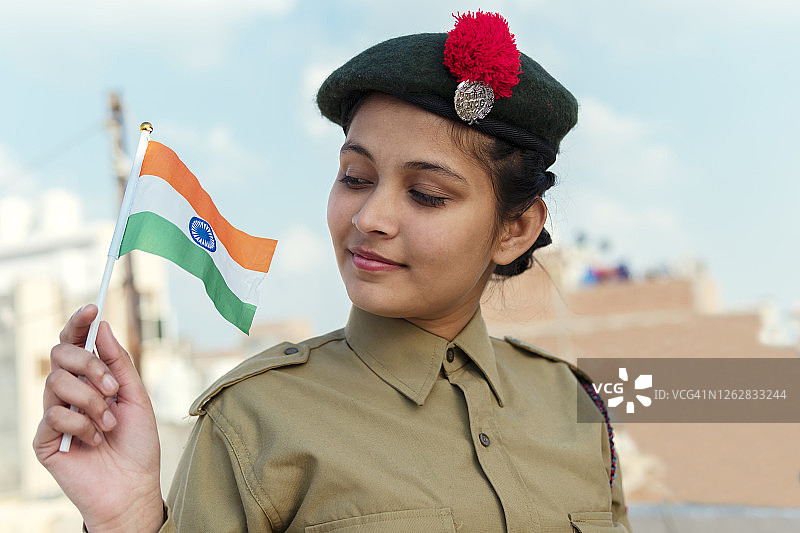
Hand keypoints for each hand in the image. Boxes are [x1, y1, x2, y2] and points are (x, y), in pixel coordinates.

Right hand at [33, 305, 163, 532]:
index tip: (92, 308)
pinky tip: (95, 440)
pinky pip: (54, 415)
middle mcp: (67, 393)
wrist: (133, 486)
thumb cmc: (137, 444)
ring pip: (57, 383)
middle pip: (59, 355)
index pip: (74, 344)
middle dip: (89, 365)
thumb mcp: (137, 397)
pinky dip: (82, 425)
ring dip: (92, 402)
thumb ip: (119, 363)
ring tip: (110, 425)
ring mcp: (53, 415)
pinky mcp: (44, 440)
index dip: (78, 324)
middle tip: (112, 388)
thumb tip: (103, 326)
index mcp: (89, 380)